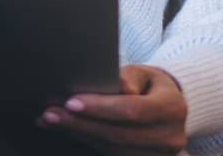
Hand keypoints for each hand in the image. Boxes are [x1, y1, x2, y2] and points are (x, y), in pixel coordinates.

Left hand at [38, 64, 188, 154]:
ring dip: (79, 136)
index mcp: (172, 108)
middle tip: (50, 114)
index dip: (100, 108)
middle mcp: (170, 136)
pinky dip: (88, 145)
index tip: (71, 103)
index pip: (132, 110)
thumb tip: (116, 86)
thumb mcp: (142, 73)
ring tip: (52, 123)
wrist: (168, 108)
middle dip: (80, 125)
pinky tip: (69, 133)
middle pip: (119, 135)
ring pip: (113, 150)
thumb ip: (128, 77)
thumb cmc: (148, 86)